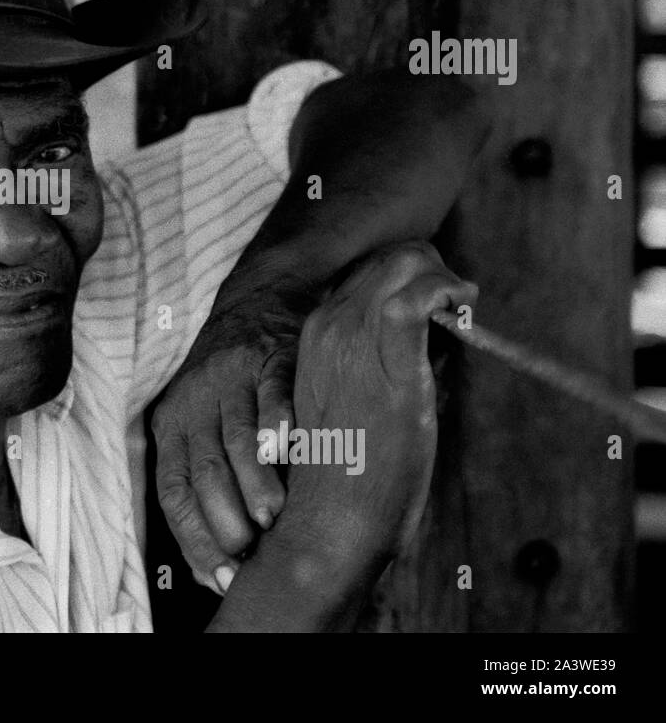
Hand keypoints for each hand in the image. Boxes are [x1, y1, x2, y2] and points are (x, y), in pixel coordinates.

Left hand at [151, 254, 318, 592]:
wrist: (259, 300)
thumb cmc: (231, 385)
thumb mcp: (200, 423)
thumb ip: (205, 485)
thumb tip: (214, 570)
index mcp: (172, 426)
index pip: (174, 493)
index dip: (195, 538)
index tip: (221, 576)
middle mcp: (195, 402)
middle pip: (204, 469)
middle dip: (225, 518)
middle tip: (251, 549)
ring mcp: (232, 378)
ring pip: (236, 437)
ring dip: (254, 481)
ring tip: (272, 517)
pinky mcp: (271, 356)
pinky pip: (271, 393)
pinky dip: (276, 422)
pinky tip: (286, 450)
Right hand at [284, 240, 477, 560]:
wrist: (328, 519)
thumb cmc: (347, 474)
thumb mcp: (352, 403)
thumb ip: (386, 363)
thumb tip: (439, 337)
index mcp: (315, 335)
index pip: (367, 271)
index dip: (411, 275)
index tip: (439, 300)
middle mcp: (328, 325)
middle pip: (390, 258)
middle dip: (433, 268)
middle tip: (458, 301)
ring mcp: (353, 338)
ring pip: (406, 263)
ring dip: (443, 277)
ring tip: (461, 307)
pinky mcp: (386, 360)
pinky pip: (419, 296)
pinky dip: (447, 290)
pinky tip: (462, 308)